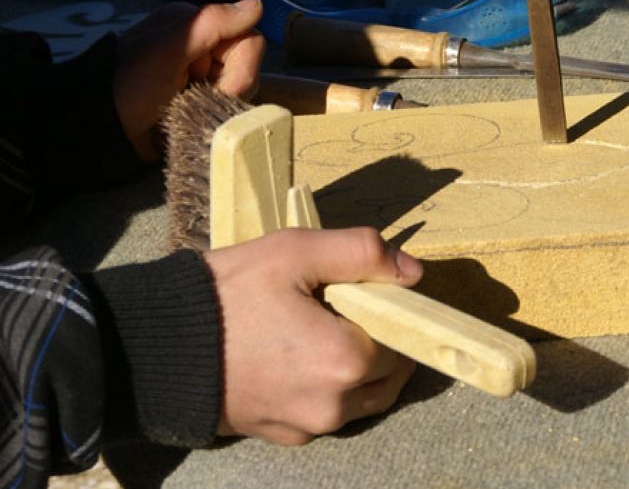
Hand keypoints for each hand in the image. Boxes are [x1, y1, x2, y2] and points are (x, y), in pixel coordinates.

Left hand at [113, 0, 265, 160]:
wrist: (98, 125)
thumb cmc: (129, 83)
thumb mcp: (167, 49)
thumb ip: (212, 23)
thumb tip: (258, 4)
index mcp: (196, 25)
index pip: (248, 41)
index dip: (241, 68)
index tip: (219, 87)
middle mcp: (202, 45)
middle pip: (247, 66)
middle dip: (231, 88)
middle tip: (199, 101)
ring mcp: (201, 75)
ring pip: (241, 89)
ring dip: (222, 103)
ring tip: (192, 111)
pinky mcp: (198, 101)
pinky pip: (227, 105)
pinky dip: (216, 113)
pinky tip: (195, 118)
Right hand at [205, 227, 422, 444]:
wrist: (156, 346)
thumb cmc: (229, 294)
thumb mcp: (296, 251)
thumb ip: (363, 253)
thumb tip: (413, 272)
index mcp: (345, 362)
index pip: (402, 339)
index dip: (390, 312)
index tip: (364, 291)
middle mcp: (333, 407)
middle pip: (387, 375)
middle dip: (379, 341)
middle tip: (343, 306)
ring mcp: (305, 428)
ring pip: (360, 398)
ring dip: (357, 367)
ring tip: (320, 326)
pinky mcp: (280, 435)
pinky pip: (325, 412)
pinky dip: (327, 386)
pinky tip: (298, 352)